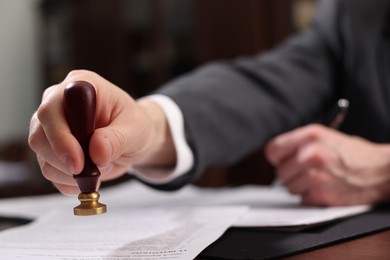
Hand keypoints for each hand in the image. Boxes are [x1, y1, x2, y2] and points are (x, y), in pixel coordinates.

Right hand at [29, 70, 174, 194]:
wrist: (134, 140)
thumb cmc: (135, 126)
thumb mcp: (136, 129)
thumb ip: (118, 139)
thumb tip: (96, 151)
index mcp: (80, 86)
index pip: (52, 109)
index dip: (60, 137)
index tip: (78, 163)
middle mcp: (58, 104)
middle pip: (40, 135)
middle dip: (66, 161)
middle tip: (96, 171)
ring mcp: (51, 127)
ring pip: (42, 157)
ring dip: (71, 174)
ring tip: (101, 168)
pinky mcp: (51, 149)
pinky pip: (50, 172)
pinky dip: (69, 182)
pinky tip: (89, 177)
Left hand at [265, 124, 389, 205]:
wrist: (382, 171)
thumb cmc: (353, 153)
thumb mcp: (324, 137)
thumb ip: (299, 144)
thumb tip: (276, 156)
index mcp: (310, 135)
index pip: (273, 150)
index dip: (278, 158)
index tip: (284, 161)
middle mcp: (310, 154)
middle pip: (280, 172)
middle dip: (292, 174)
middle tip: (310, 171)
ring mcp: (315, 175)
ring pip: (289, 188)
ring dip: (302, 187)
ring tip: (321, 179)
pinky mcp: (322, 194)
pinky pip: (303, 199)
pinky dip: (312, 197)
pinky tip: (326, 188)